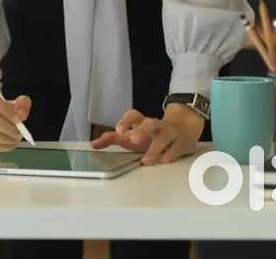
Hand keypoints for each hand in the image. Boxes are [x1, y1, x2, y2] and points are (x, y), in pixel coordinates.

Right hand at [0, 89, 30, 151]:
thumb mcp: (10, 103)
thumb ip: (21, 104)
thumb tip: (22, 114)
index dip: (6, 109)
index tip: (18, 119)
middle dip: (9, 128)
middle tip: (20, 133)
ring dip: (7, 138)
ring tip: (16, 138)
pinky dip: (4, 146)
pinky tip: (9, 143)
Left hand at [90, 105, 205, 165]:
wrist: (182, 128)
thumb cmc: (149, 135)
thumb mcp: (131, 135)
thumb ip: (112, 139)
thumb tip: (93, 144)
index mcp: (142, 122)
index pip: (134, 115)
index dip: (126, 120)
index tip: (119, 130)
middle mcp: (156, 126)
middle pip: (150, 123)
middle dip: (142, 130)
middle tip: (132, 139)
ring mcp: (169, 134)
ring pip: (164, 137)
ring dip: (155, 148)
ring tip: (146, 161)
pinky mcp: (181, 144)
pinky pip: (176, 149)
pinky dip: (170, 154)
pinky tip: (164, 160)